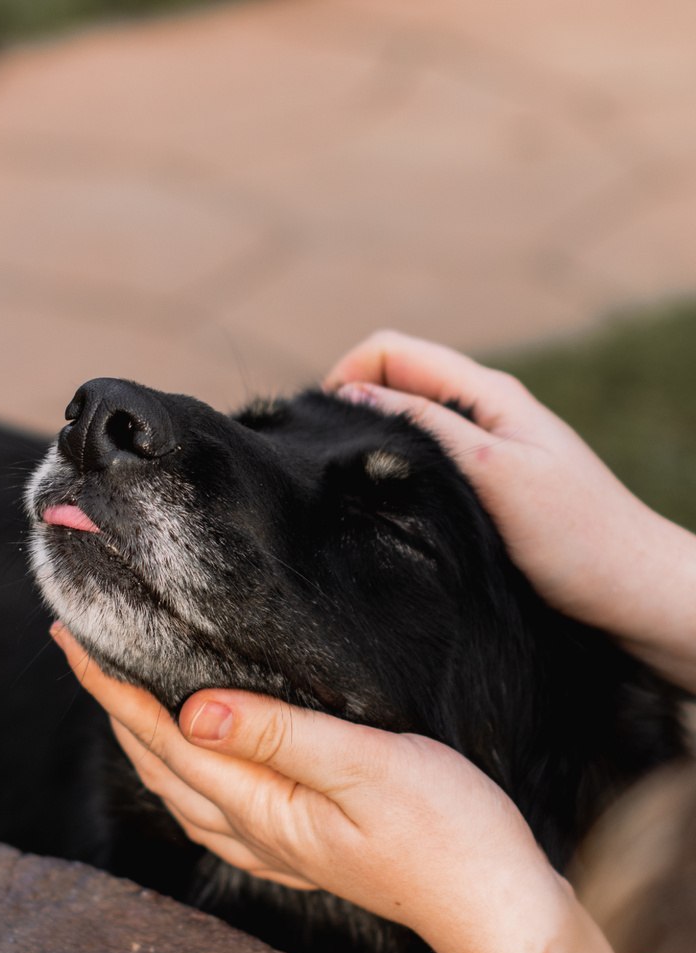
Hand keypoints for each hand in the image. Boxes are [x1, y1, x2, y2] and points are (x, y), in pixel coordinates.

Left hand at [53, 624, 618, 952]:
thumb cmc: (447, 832)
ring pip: (181, 789)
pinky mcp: (304, 846)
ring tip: (119, 697)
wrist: (495, 905)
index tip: (71, 639)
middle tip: (80, 651)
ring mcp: (278, 846)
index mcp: (265, 807)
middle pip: (160, 764)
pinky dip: (183, 773)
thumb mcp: (367, 768)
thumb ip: (279, 737)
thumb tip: (190, 711)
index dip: (112, 689)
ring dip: (141, 740)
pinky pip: (215, 808)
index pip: (165, 739)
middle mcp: (258, 832)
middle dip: (112, 707)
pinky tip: (193, 762)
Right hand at [326, 331, 695, 690]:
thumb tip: (351, 394)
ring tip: (358, 497)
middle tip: (333, 469)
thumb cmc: (577, 538)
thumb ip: (427, 428)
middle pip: (394, 386)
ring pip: (408, 432)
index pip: (389, 350)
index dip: (345, 376)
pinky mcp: (487, 495)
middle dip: (352, 412)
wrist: (634, 596)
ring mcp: (485, 456)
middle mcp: (482, 416)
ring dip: (375, 450)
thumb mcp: (493, 472)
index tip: (324, 432)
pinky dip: (400, 481)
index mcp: (486, 393)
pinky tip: (395, 517)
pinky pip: (427, 471)